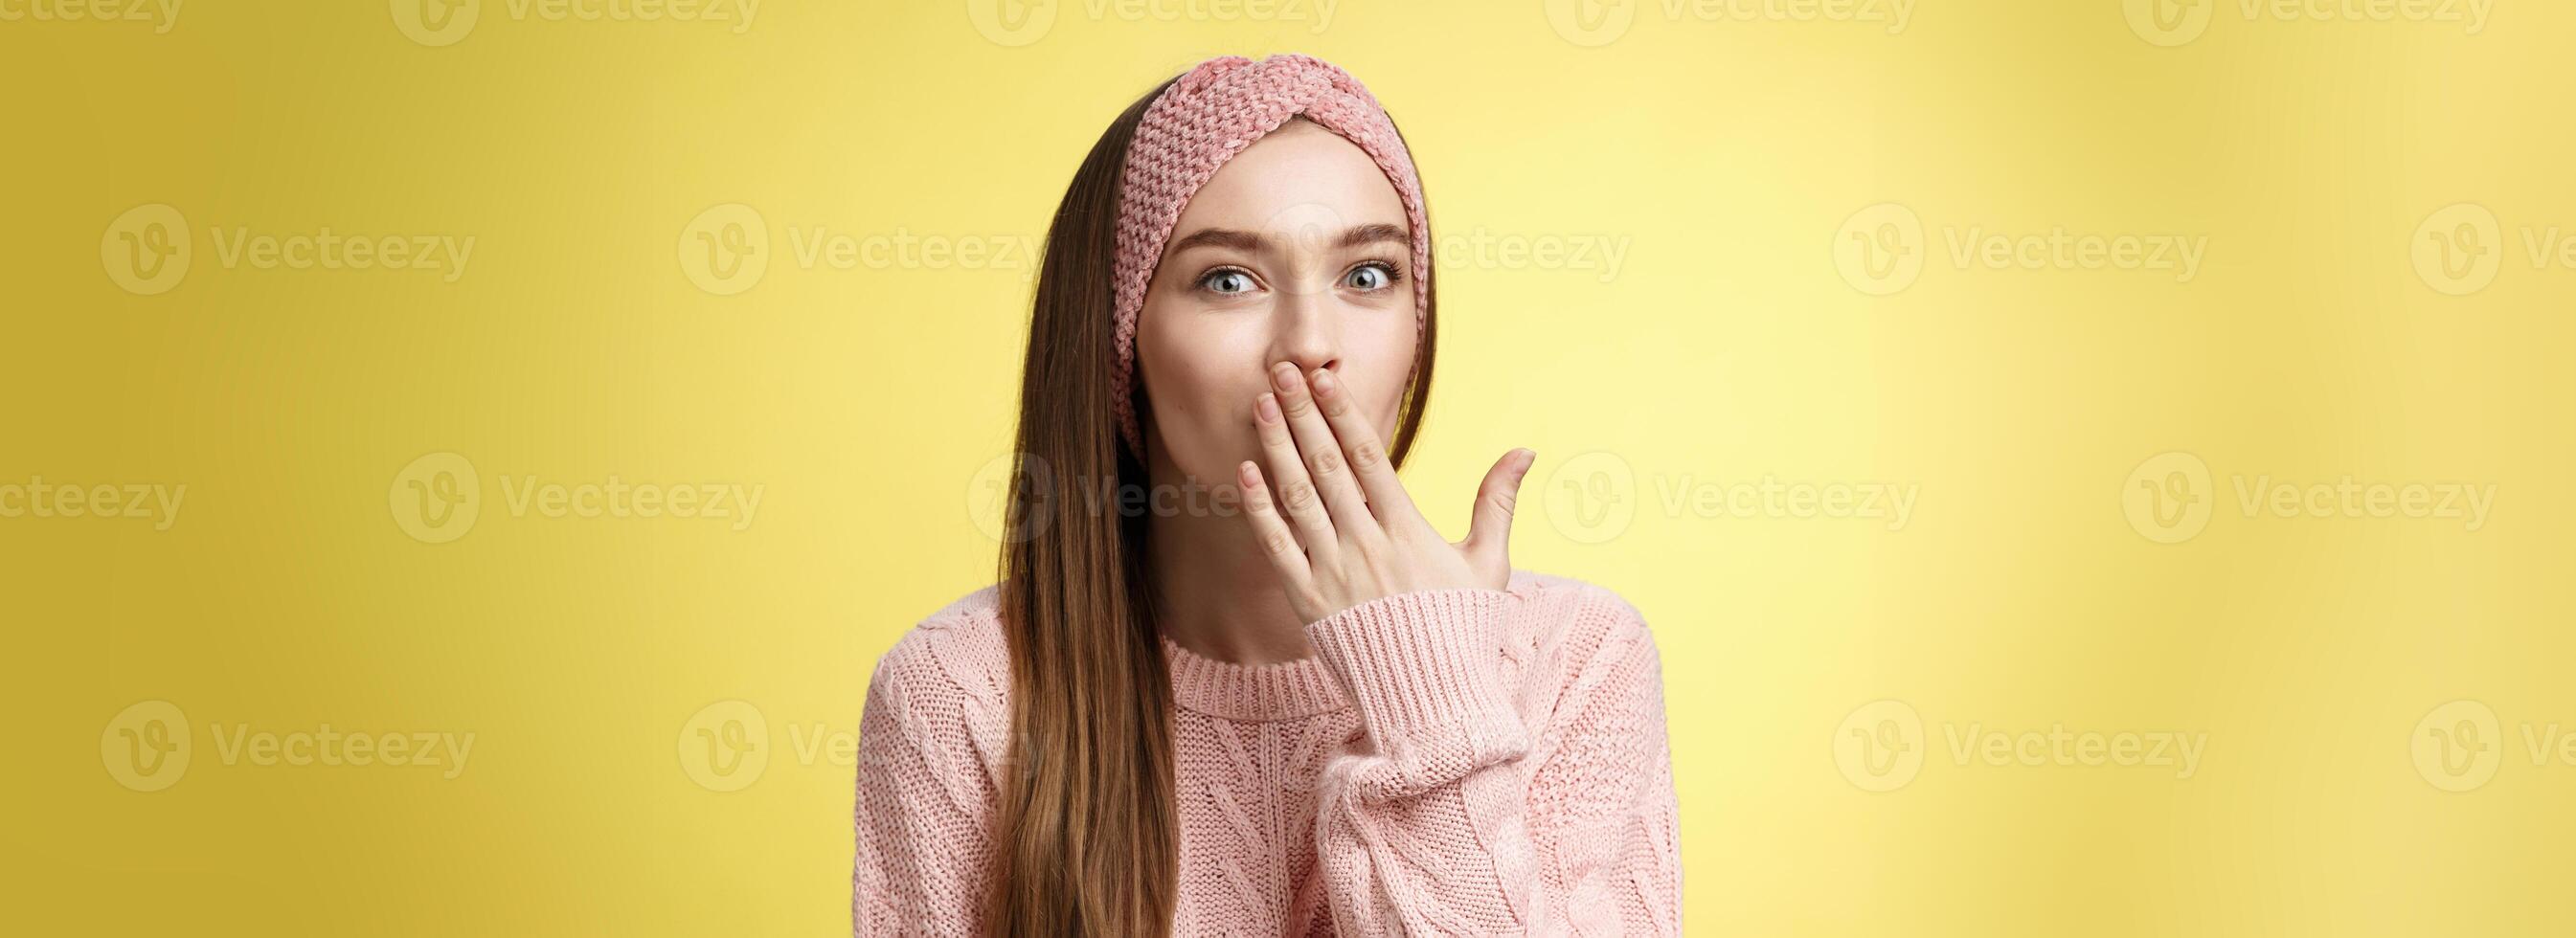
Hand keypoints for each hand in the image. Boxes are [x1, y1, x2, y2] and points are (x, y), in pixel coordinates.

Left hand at [1235, 361, 1536, 625]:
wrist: (1431, 700)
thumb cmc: (1463, 630)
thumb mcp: (1490, 564)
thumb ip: (1498, 502)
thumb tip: (1526, 450)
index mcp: (1408, 530)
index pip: (1369, 456)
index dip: (1344, 412)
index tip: (1324, 376)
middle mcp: (1367, 544)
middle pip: (1328, 465)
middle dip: (1303, 413)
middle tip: (1281, 370)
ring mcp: (1334, 573)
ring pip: (1298, 496)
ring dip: (1276, 446)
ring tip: (1261, 404)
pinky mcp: (1308, 602)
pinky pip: (1277, 546)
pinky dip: (1260, 508)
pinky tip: (1246, 471)